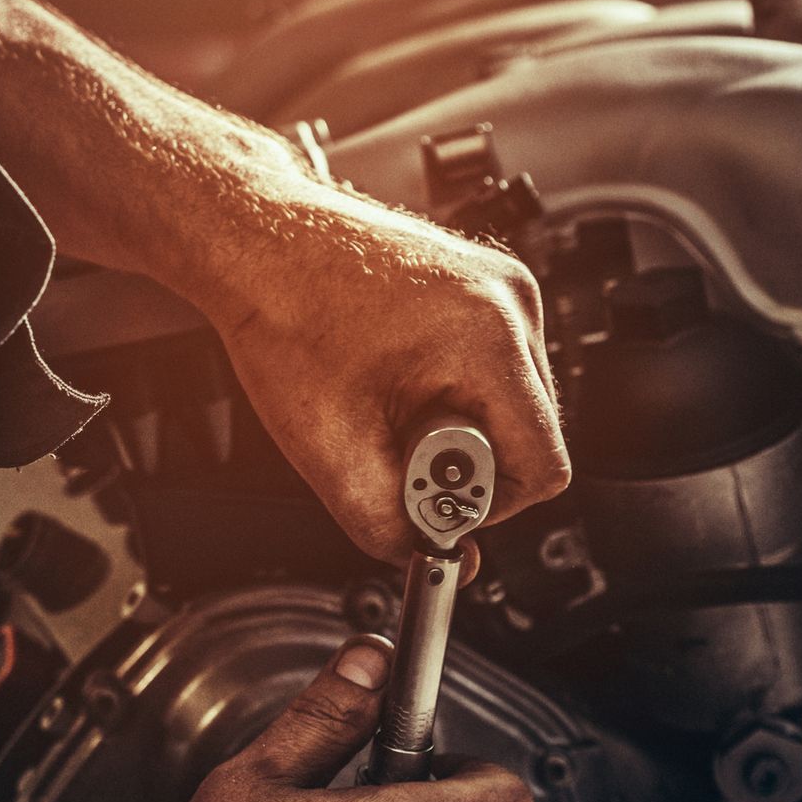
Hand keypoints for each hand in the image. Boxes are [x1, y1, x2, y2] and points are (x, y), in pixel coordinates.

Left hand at [187, 181, 571, 562]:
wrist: (257, 241)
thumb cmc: (283, 314)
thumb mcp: (330, 450)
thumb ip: (389, 526)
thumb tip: (441, 560)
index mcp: (491, 335)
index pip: (545, 466)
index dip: (488, 506)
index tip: (432, 497)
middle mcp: (512, 302)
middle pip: (533, 436)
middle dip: (466, 463)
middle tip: (395, 445)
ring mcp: (502, 288)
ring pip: (515, 405)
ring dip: (459, 427)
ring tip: (389, 404)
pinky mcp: (482, 287)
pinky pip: (494, 370)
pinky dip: (452, 393)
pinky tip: (397, 380)